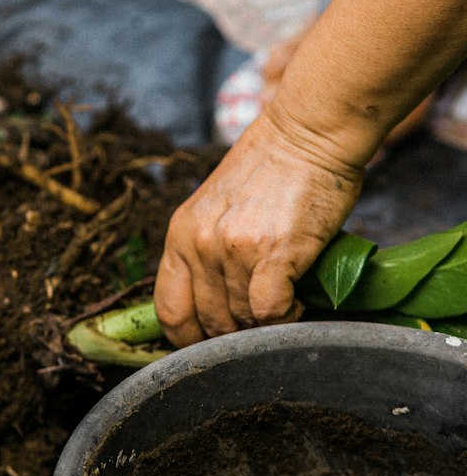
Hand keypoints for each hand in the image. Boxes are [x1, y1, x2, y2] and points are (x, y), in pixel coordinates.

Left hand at [155, 106, 364, 345]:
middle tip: (259, 321)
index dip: (189, 336)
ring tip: (282, 302)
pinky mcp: (272, 254)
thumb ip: (208, 250)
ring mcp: (233, 249)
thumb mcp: (216, 207)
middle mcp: (200, 244)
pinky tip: (296, 301)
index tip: (210, 341)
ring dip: (264, 323)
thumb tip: (217, 307)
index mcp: (180, 233)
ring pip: (242, 320)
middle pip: (208, 322)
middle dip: (235, 333)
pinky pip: (271, 312)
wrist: (306, 134)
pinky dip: (287, 317)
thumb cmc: (270, 170)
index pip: (168, 309)